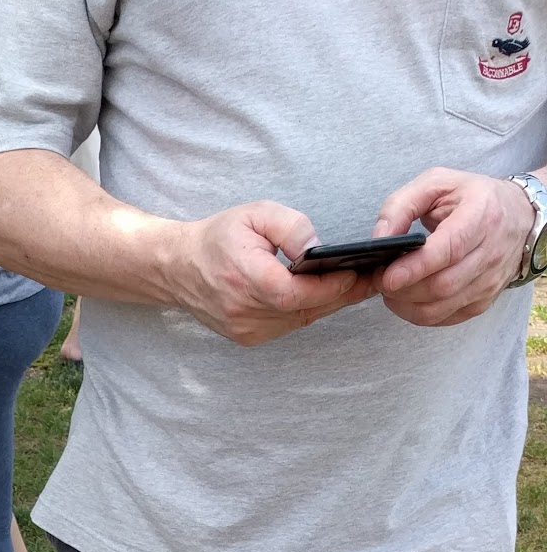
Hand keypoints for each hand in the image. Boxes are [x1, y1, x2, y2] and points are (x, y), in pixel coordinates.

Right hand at [167, 199, 375, 344]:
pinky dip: (306, 310)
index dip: (333, 286)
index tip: (359, 272)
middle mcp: (246, 312)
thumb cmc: (218, 237)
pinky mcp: (247, 337)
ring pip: (300, 320)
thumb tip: (318, 248)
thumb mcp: (255, 214)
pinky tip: (322, 294)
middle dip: (341, 294)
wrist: (178, 268)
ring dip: (327, 304)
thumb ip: (291, 227)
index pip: (299, 293)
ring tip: (355, 285)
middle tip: (373, 279)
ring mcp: (246, 330)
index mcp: (247, 280)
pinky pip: (288, 325)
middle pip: (306, 310)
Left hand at [372, 167, 536, 325]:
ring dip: (405, 304)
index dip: (416, 267)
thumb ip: (401, 206)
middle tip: (380, 278)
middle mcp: (492, 251)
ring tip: (390, 288)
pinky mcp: (483, 301)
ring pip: (440, 307)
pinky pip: (444, 318)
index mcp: (482, 215)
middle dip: (403, 288)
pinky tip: (406, 298)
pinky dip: (417, 313)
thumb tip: (379, 239)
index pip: (450, 249)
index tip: (387, 276)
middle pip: (442, 285)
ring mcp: (489, 281)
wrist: (518, 216)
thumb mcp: (436, 183)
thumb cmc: (471, 198)